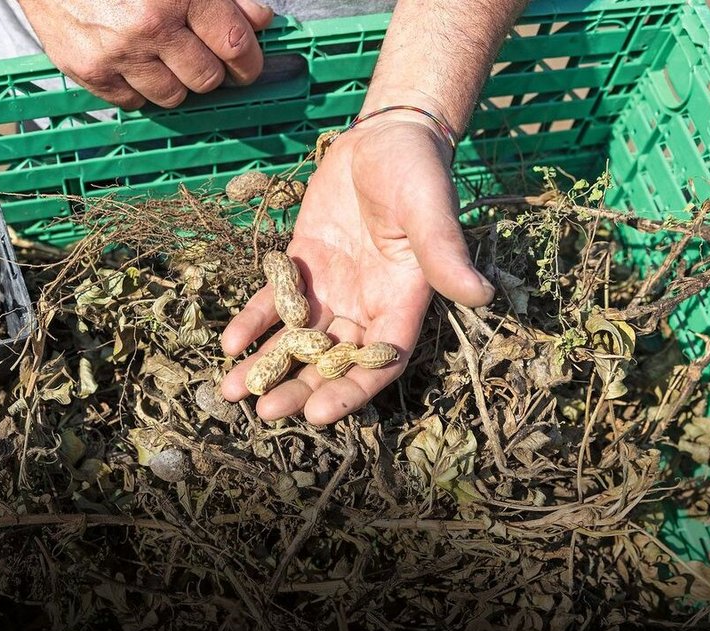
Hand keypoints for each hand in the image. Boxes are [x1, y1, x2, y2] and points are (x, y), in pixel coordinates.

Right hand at [18, 0, 273, 109]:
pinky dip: (141, 87)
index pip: (234, 45)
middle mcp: (149, 26)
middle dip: (211, 69)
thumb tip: (258, 20)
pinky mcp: (89, 72)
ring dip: (176, 81)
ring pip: (173, 97)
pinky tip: (135, 59)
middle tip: (201, 53)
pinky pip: (135, 102)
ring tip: (165, 54)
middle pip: (207, 79)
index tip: (246, 60)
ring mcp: (117, 54)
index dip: (249, 57)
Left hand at [219, 115, 495, 424]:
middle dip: (298, 389)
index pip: (378, 362)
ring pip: (297, 342)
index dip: (350, 391)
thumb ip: (445, 255)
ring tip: (231, 390)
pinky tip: (229, 342)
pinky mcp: (303, 267)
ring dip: (267, 367)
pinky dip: (253, 324)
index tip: (318, 415)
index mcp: (403, 304)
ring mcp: (332, 290)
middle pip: (331, 363)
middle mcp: (366, 307)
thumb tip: (480, 295)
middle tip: (264, 414)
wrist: (385, 136)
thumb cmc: (418, 171)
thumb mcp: (430, 211)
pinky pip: (275, 304)